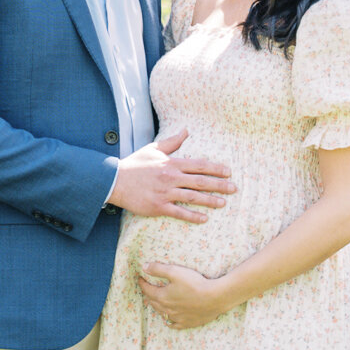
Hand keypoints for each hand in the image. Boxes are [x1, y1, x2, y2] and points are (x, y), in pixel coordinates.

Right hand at [107, 127, 234, 221]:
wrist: (115, 180)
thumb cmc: (135, 164)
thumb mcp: (153, 149)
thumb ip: (172, 142)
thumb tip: (186, 131)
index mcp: (172, 163)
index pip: (199, 165)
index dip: (215, 168)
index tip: (228, 171)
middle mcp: (171, 178)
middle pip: (200, 181)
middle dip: (219, 185)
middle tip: (234, 188)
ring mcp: (165, 193)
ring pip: (193, 197)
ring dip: (210, 200)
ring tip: (223, 203)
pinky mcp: (158, 206)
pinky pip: (179, 212)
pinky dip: (192, 216)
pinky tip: (204, 219)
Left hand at [138, 260, 234, 329]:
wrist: (214, 298)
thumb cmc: (195, 283)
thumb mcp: (175, 271)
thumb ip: (158, 269)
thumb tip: (144, 267)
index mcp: (162, 296)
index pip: (147, 290)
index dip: (142, 283)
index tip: (140, 278)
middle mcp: (167, 309)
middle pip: (153, 302)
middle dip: (148, 294)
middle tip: (147, 289)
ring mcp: (177, 318)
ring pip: (162, 313)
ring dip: (157, 306)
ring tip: (156, 302)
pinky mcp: (187, 323)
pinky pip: (173, 324)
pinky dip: (168, 321)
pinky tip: (169, 319)